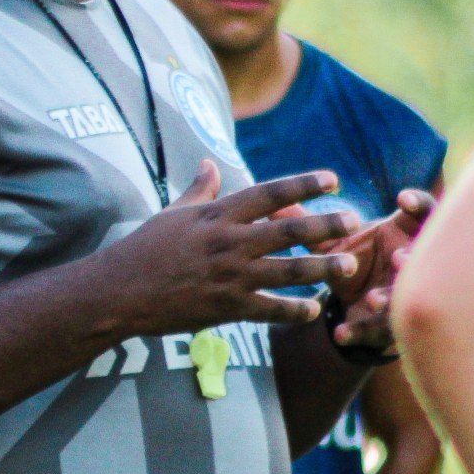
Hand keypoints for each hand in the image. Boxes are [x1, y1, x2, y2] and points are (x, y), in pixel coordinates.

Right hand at [94, 160, 360, 335]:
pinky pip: (269, 309)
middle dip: (325, 224)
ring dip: (321, 268)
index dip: (303, 183)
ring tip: (348, 266)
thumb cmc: (143, 248)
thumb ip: (199, 190)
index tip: (332, 178)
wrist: (120, 291)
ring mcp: (230, 276)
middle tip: (354, 218)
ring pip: (288, 270)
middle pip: (288, 230)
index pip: (269, 192)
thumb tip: (210, 163)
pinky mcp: (226, 308)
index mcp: (218, 215)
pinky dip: (293, 310)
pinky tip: (313, 310)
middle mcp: (229, 242)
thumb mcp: (173, 213)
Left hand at [320, 190, 435, 351]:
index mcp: (404, 235)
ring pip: (409, 298)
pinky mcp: (393, 326)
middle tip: (397, 257)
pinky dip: (360, 331)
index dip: (419, 206)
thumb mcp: (333, 246)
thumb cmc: (353, 263)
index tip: (402, 199)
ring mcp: (407, 295)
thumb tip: (274, 208)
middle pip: (424, 259)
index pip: (425, 214)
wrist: (357, 305)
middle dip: (413, 258)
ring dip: (393, 297)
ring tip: (373, 299)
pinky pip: (381, 332)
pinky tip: (340, 334)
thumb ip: (310, 228)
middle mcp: (413, 264)